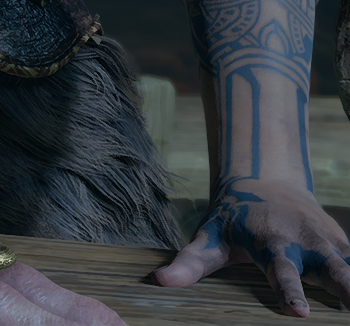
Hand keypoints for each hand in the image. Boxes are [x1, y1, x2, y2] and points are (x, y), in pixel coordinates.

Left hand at [155, 178, 349, 315]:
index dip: (289, 292)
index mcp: (273, 243)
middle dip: (349, 291)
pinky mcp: (346, 247)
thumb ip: (190, 262)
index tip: (298, 312)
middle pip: (335, 272)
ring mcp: (331, 245)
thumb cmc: (234, 217)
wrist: (266, 179)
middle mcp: (307, 244)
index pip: (282, 272)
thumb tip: (161, 283)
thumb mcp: (210, 236)